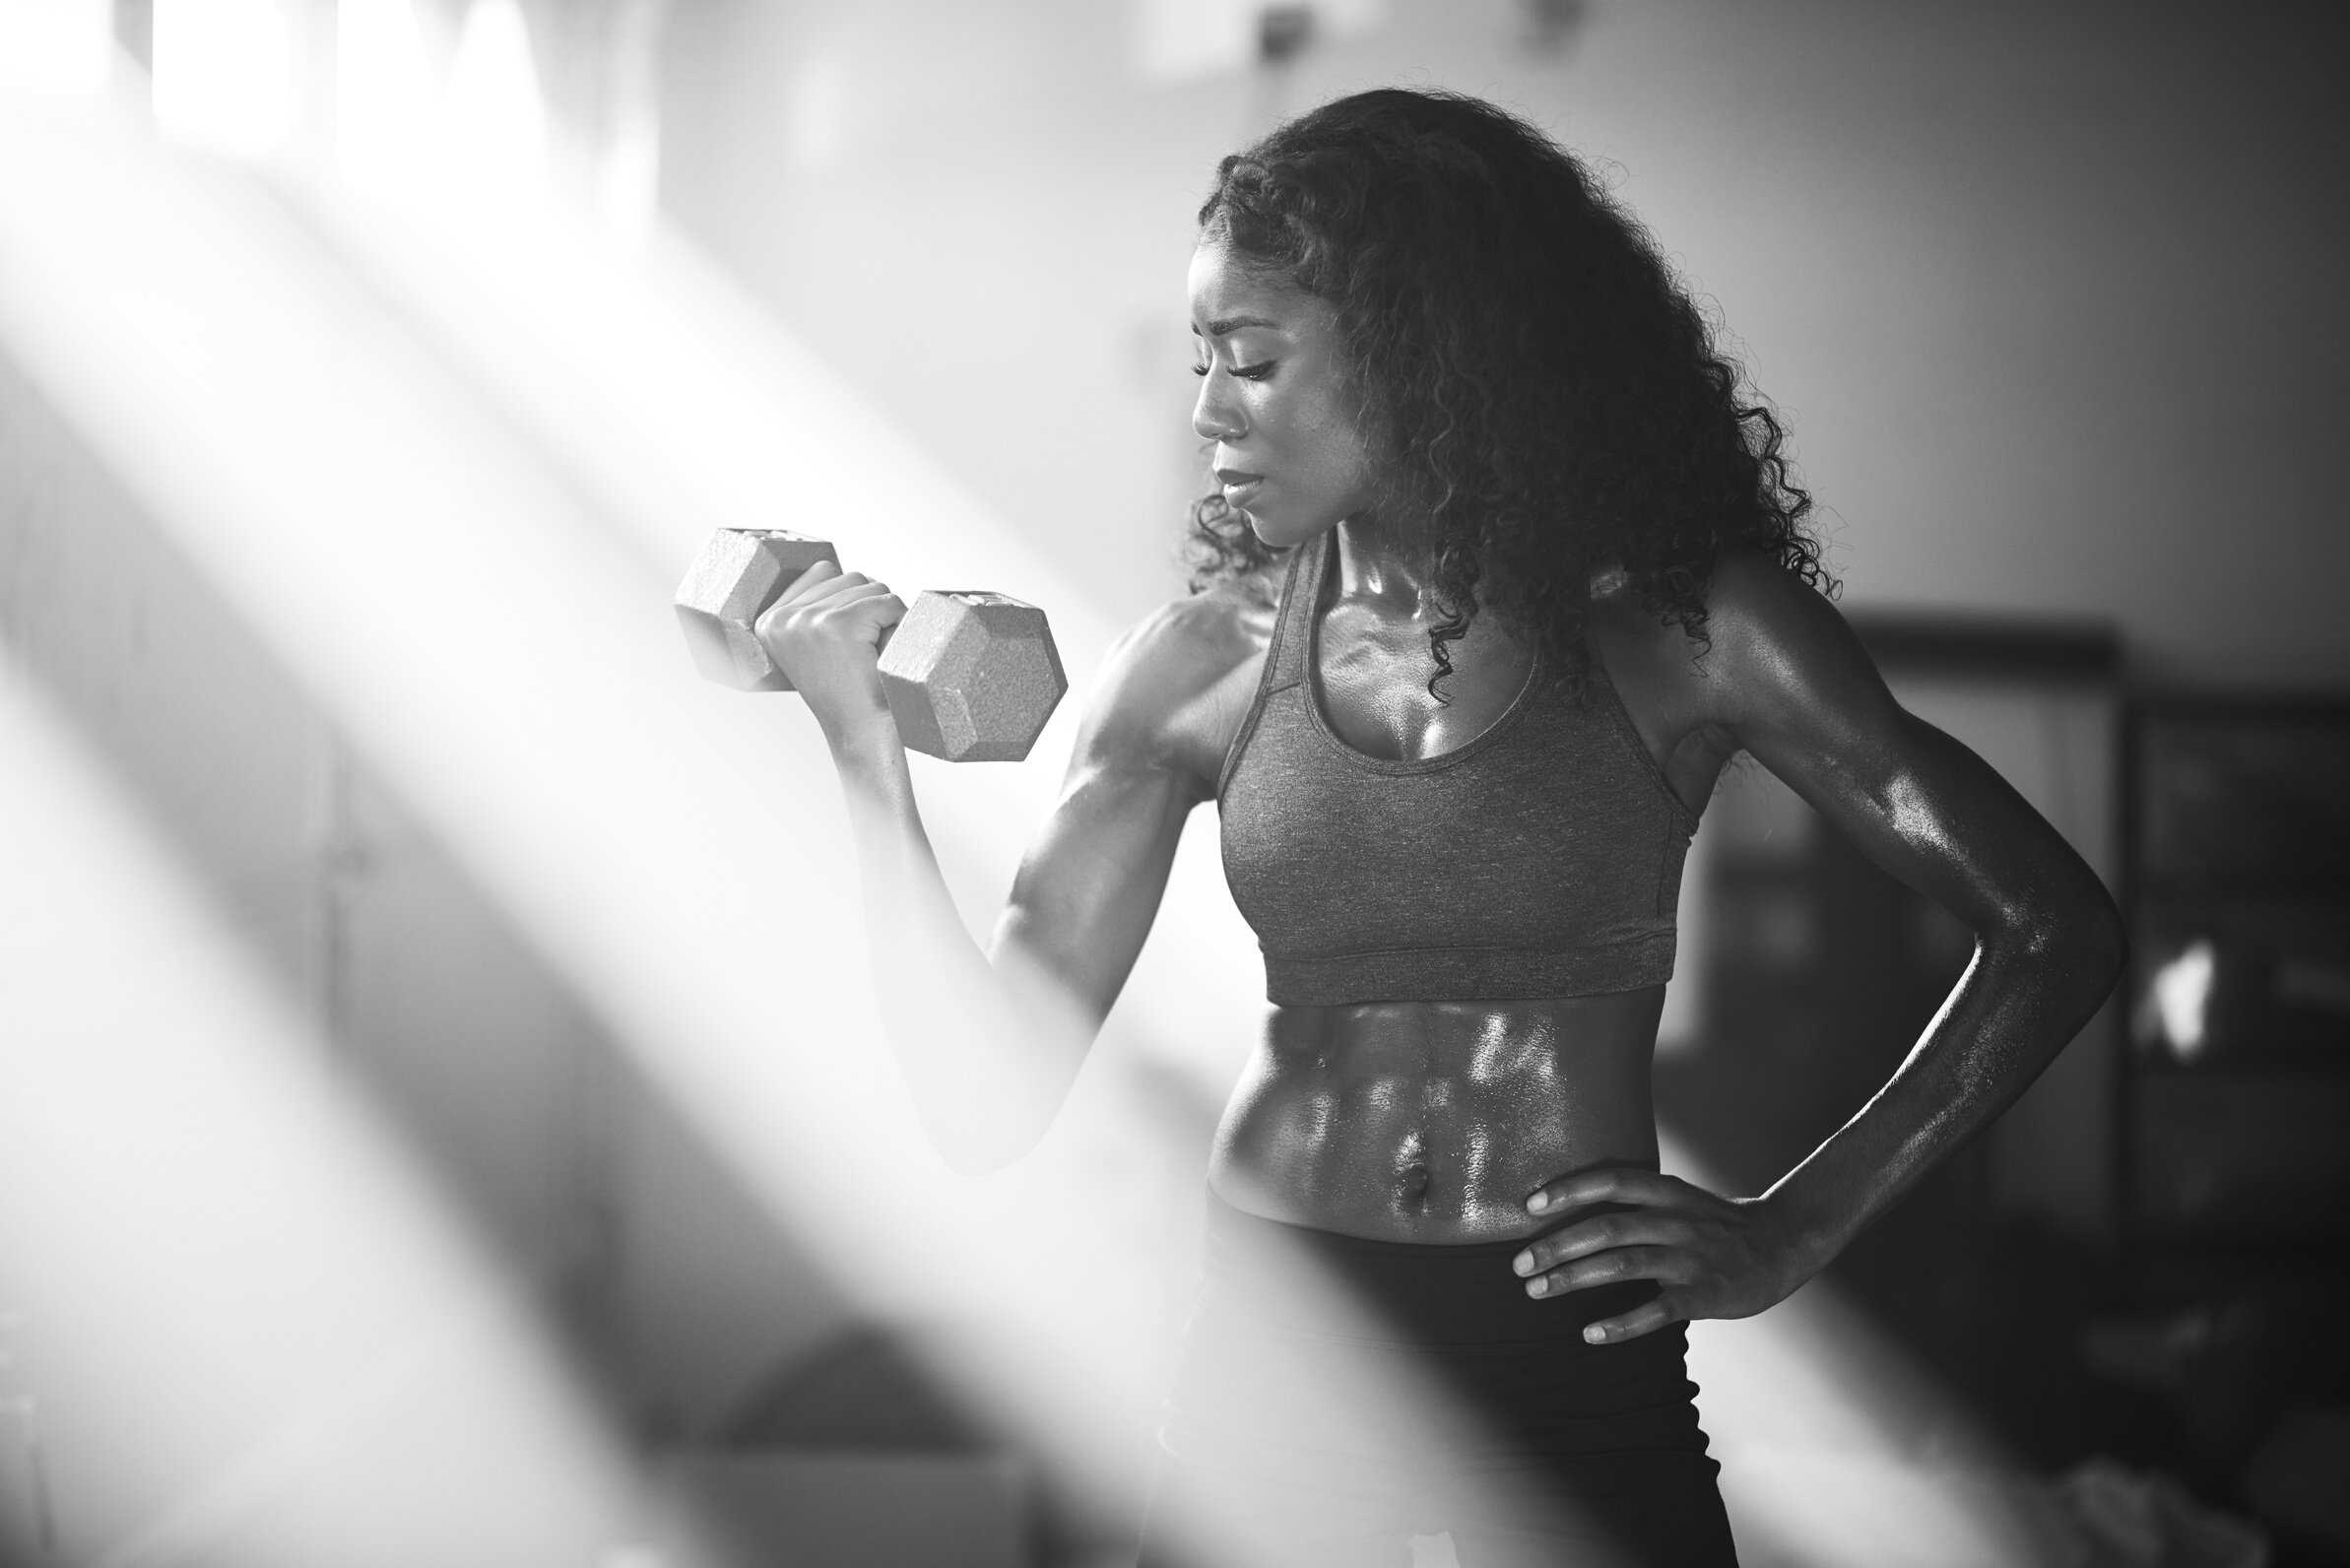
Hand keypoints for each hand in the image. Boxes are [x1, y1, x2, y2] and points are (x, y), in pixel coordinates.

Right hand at [754, 561, 905, 745]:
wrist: (859, 734)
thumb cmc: (846, 691)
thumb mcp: (812, 645)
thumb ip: (812, 604)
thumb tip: (828, 565)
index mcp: (769, 620)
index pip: (823, 570)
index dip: (849, 600)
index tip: (846, 642)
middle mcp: (781, 618)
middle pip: (849, 575)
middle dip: (868, 609)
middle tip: (861, 653)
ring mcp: (807, 620)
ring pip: (870, 585)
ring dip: (883, 617)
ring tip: (870, 654)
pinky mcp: (839, 624)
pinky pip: (888, 601)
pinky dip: (898, 624)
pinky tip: (882, 654)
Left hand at [1511, 1167, 1819, 1344]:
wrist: (1783, 1244)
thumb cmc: (1716, 1225)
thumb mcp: (1680, 1198)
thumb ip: (1636, 1202)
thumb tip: (1572, 1211)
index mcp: (1667, 1193)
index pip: (1611, 1180)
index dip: (1569, 1189)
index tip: (1528, 1205)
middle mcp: (1676, 1221)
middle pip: (1608, 1227)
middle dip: (1558, 1245)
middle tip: (1518, 1265)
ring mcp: (1691, 1258)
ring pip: (1624, 1264)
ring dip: (1575, 1278)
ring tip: (1538, 1291)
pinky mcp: (1706, 1295)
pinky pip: (1658, 1310)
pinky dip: (1622, 1323)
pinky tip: (1591, 1334)